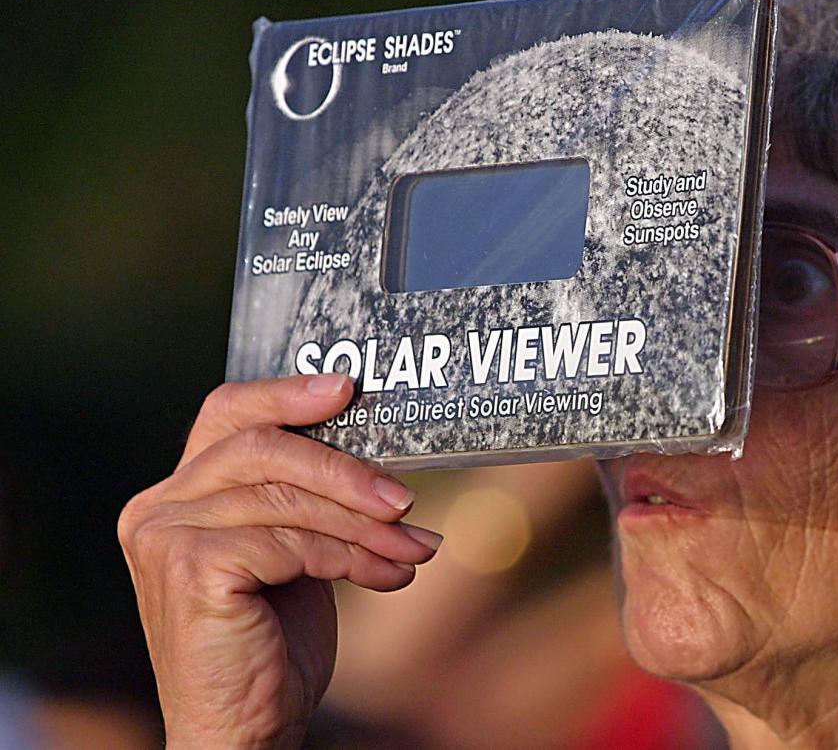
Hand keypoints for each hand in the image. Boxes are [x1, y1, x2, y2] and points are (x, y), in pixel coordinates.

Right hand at [118, 374, 441, 748]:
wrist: (244, 730)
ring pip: (288, 498)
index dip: (288, 394)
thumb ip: (307, 499)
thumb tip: (381, 458)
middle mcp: (158, 507)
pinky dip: (350, 555)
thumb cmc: (272, 642)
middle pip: (265, 448)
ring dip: (365, 524)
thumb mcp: (293, 552)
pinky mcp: (192, 569)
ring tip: (414, 547)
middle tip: (406, 498)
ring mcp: (167, 537)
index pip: (229, 413)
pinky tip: (388, 575)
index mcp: (177, 493)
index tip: (348, 387)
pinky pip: (291, 540)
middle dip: (347, 470)